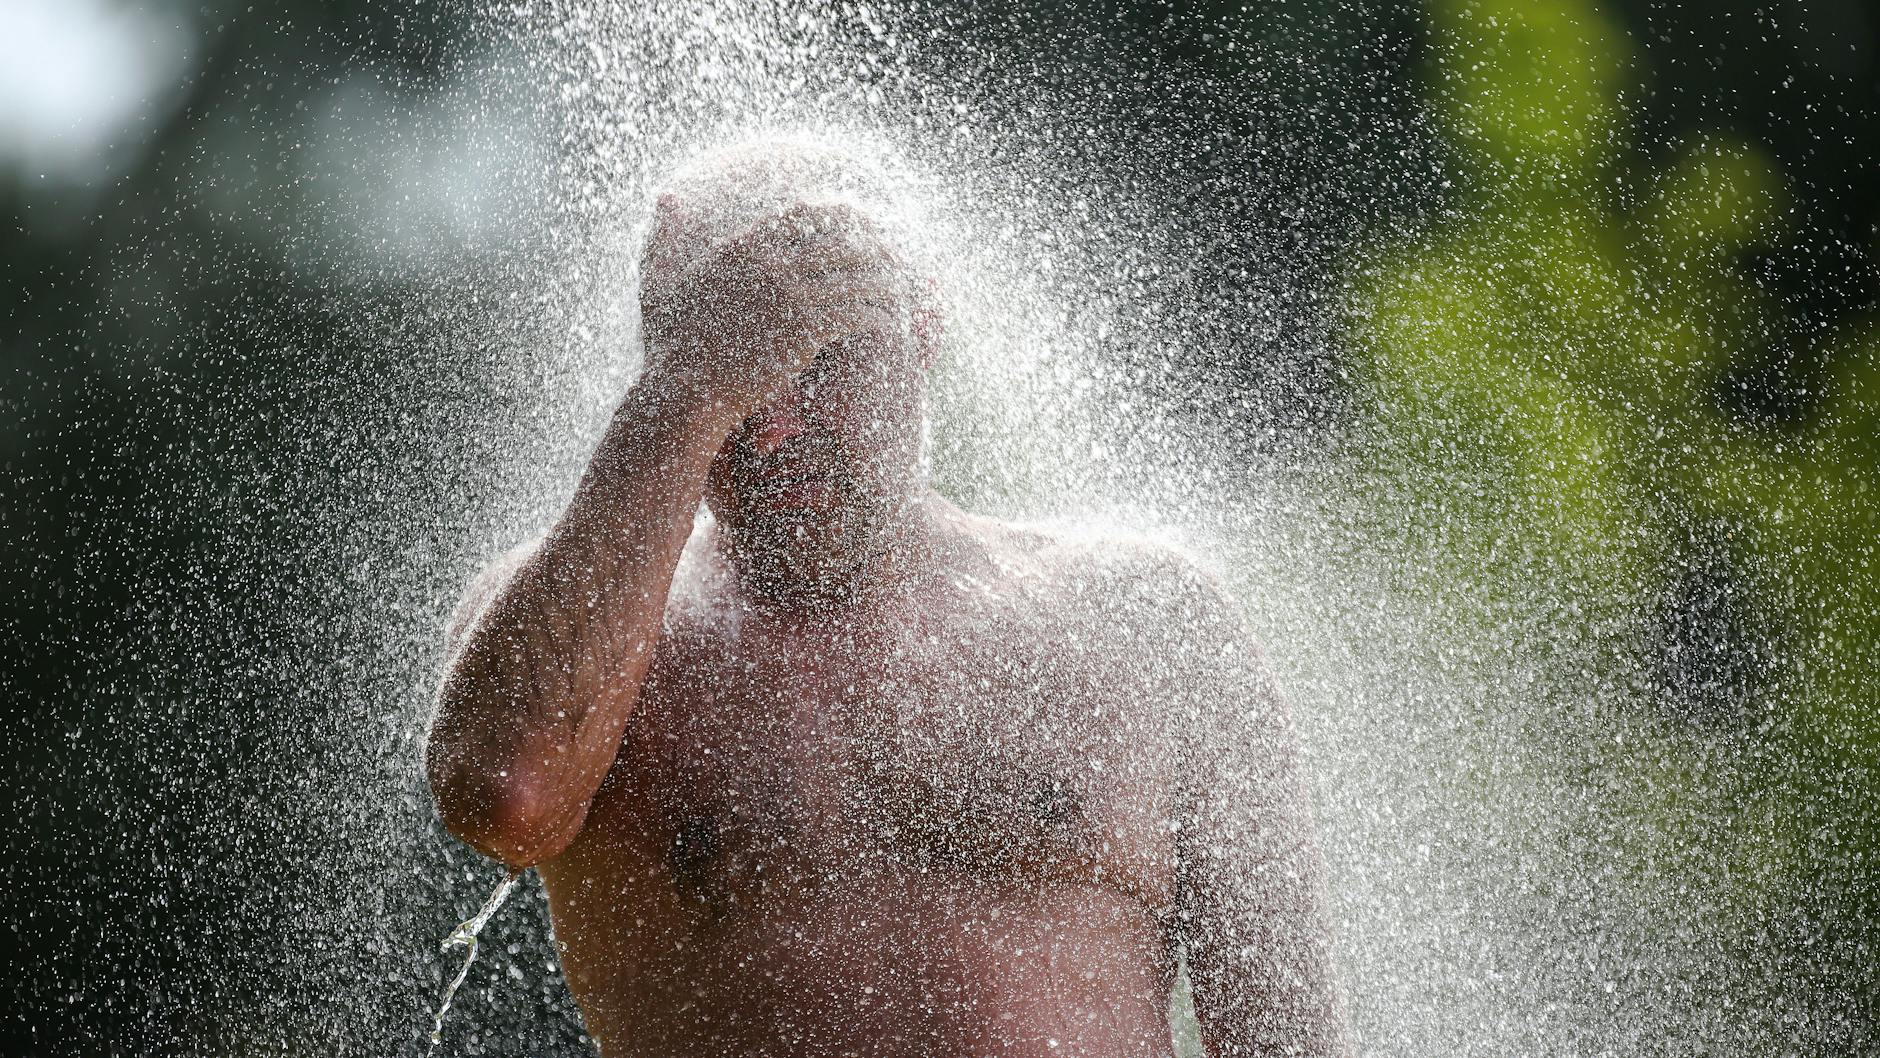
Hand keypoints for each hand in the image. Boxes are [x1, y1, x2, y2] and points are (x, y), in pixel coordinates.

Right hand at [640, 200, 904, 419]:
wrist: (686, 392)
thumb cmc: (672, 344)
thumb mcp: (660, 279)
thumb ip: (665, 235)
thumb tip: (665, 196)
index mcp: (743, 246)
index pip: (807, 212)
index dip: (841, 216)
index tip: (859, 227)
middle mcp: (769, 263)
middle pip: (840, 238)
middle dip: (871, 245)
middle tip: (891, 256)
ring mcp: (789, 296)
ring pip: (856, 274)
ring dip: (882, 279)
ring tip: (898, 288)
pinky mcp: (806, 332)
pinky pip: (858, 312)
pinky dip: (878, 313)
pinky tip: (888, 320)